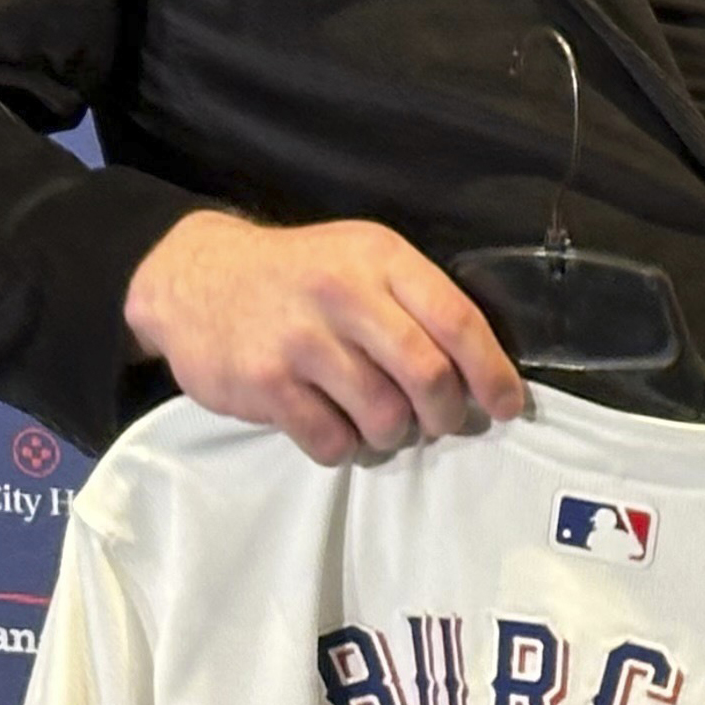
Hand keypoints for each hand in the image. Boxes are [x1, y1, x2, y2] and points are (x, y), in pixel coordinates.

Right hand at [121, 211, 525, 464]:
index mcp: (379, 258)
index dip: (492, 371)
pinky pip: (331, 440)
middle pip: (427, 375)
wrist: (196, 278)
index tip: (508, 405)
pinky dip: (344, 446)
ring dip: (394, 432)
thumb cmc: (298, 276)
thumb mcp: (359, 259)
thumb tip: (479, 371)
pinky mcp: (264, 383)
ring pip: (383, 415)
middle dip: (447, 413)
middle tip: (442, 422)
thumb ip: (415, 303)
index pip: (457, 320)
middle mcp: (342, 294)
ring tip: (383, 420)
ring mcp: (300, 340)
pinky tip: (335, 425)